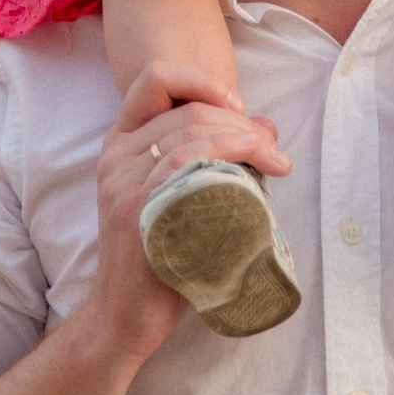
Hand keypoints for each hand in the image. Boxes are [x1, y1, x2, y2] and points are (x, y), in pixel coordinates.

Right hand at [85, 68, 294, 363]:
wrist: (124, 315)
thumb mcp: (178, 195)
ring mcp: (123, 183)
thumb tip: (264, 125)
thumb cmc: (161, 255)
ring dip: (246, 137)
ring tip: (277, 160)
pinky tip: (257, 166)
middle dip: (242, 121)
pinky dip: (229, 153)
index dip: (201, 81)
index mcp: (121, 144)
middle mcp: (116, 156)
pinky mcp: (136, 210)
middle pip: (189, 110)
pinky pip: (184, 162)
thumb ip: (211, 156)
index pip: (154, 79)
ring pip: (191, 130)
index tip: (238, 107)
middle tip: (275, 149)